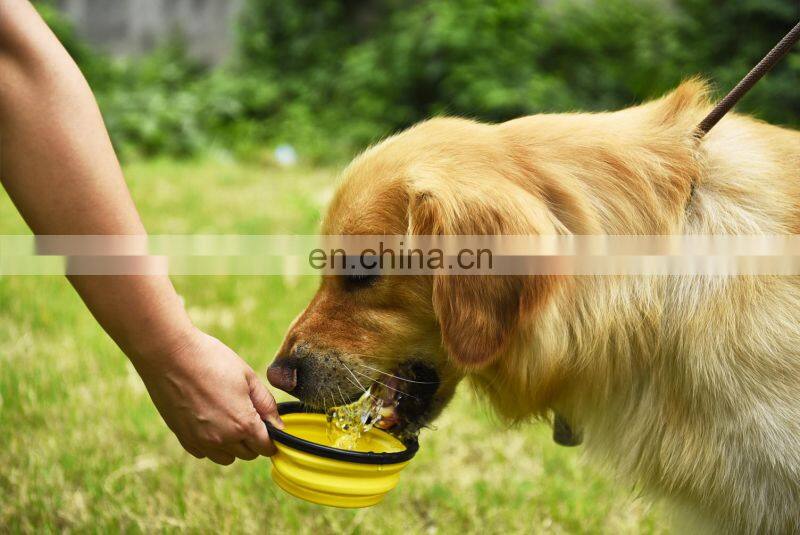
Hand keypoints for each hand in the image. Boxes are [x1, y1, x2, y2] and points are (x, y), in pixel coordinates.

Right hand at [135, 328, 283, 464]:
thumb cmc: (212, 360)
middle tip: (248, 413)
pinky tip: (209, 419)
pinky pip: (204, 452)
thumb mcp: (248, 377)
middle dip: (254, 439)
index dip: (272, 438)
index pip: (266, 447)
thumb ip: (266, 404)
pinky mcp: (183, 438)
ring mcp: (200, 441)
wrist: (170, 355)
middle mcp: (222, 439)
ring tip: (228, 416)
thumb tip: (278, 426)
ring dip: (233, 445)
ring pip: (227, 457)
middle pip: (248, 454)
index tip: (269, 426)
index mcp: (243, 424)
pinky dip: (211, 443)